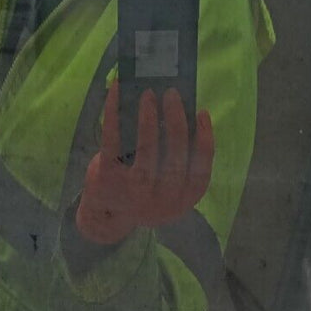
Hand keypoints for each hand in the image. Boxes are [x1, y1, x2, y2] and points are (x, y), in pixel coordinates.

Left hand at [76, 81, 214, 245]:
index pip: (201, 173)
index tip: (202, 112)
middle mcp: (161, 202)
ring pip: (146, 151)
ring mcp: (134, 193)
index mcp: (182, 201)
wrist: (105, 216)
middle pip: (175, 159)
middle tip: (172, 93)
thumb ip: (176, 158)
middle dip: (175, 123)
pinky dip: (114, 115)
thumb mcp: (166, 185)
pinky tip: (116, 95)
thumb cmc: (143, 190)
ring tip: (148, 94)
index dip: (205, 141)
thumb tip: (176, 112)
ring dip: (148, 119)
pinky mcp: (108, 180)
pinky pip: (113, 143)